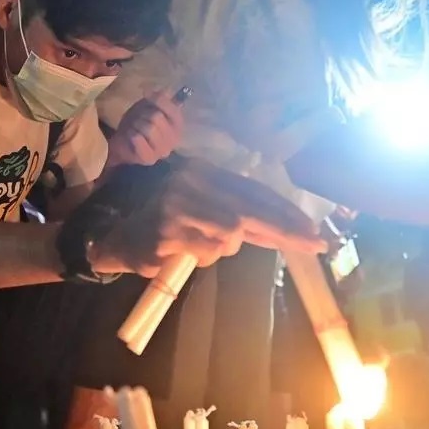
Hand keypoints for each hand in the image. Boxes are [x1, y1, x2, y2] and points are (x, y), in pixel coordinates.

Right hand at [96, 158, 325, 275]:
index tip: (311, 227)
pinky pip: (206, 252)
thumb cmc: (160, 219)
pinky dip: (202, 257)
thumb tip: (284, 227)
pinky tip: (182, 253)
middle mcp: (189, 183)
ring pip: (230, 236)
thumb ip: (235, 211)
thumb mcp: (198, 203)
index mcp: (201, 171)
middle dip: (286, 230)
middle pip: (251, 211)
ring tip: (199, 245)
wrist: (112, 232)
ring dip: (224, 248)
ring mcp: (176, 207)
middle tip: (316, 243)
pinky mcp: (166, 233)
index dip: (285, 210)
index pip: (253, 190)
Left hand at [107, 91, 183, 167]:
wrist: (122, 143)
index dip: (158, 99)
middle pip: (157, 117)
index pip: (173, 109)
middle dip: (143, 114)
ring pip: (148, 128)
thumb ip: (159, 98)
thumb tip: (166, 91)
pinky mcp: (149, 158)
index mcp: (178, 125)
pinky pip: (138, 138)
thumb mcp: (147, 106)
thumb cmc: (137, 124)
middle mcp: (175, 139)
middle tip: (137, 119)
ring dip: (136, 124)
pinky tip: (131, 137)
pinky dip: (131, 134)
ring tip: (134, 128)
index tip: (146, 92)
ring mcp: (163, 151)